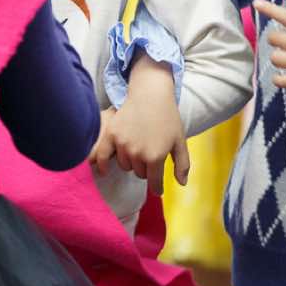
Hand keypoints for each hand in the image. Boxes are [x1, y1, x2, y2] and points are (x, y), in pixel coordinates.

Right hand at [94, 63, 188, 194]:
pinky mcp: (111, 135)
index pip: (154, 183)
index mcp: (156, 157)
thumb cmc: (168, 118)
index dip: (157, 188)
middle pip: (140, 174)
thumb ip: (182, 165)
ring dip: (131, 162)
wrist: (151, 95)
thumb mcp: (180, 142)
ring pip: (125, 166)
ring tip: (137, 148)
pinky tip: (104, 170)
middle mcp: (138, 154)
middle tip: (149, 155)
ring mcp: (123, 145)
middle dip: (146, 169)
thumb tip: (181, 184)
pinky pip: (104, 157)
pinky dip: (103, 165)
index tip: (158, 189)